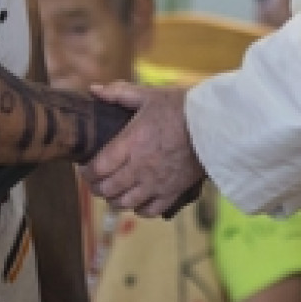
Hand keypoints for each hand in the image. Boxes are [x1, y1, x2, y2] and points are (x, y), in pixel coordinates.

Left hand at [84, 83, 205, 217]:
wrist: (215, 125)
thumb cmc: (181, 107)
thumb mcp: (149, 95)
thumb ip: (119, 93)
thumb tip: (93, 90)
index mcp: (131, 143)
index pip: (98, 168)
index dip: (86, 172)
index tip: (85, 167)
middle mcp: (140, 168)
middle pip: (107, 189)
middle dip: (96, 187)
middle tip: (95, 180)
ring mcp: (156, 183)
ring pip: (124, 203)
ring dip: (114, 199)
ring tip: (113, 191)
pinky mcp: (173, 192)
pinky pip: (149, 211)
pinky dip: (138, 209)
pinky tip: (137, 200)